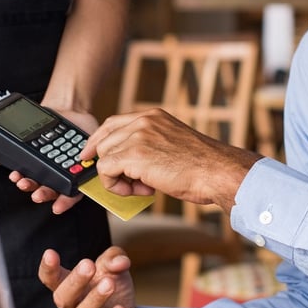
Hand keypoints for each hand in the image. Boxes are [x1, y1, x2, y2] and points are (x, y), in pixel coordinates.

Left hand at [11, 107, 97, 214]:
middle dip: (43, 194)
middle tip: (37, 194)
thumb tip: (93, 157)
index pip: (72, 194)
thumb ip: (94, 150)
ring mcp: (47, 166)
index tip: (57, 207)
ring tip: (22, 183)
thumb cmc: (84, 126)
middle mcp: (61, 173)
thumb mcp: (93, 139)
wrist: (70, 110)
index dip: (65, 202)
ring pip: (38, 181)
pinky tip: (15, 173)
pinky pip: (27, 168)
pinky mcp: (35, 158)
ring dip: (29, 185)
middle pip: (52, 190)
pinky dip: (20, 172)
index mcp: (77, 174)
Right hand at [39, 246, 142, 307]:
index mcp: (70, 290)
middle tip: (88, 265)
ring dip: (95, 299)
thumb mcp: (114, 271)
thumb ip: (114, 259)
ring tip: (109, 284)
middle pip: (63, 298)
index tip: (50, 254)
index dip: (48, 269)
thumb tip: (119, 262)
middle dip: (75, 282)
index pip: (52, 280)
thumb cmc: (115, 296)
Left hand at [83, 108, 259, 211]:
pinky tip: (138, 191)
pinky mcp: (133, 154)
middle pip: (104, 140)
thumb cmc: (202, 167)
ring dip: (116, 178)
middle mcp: (143, 121)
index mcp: (153, 116)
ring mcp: (137, 136)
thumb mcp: (172, 145)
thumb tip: (126, 166)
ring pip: (104, 156)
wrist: (216, 172)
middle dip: (109, 165)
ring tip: (141, 188)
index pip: (113, 123)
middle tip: (129, 183)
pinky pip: (105, 170)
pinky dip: (115, 186)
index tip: (91, 155)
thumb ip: (149, 148)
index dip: (99, 141)